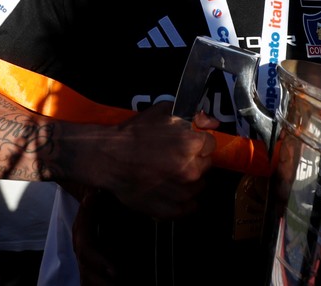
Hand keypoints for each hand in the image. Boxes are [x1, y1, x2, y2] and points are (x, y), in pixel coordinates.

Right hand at [88, 103, 215, 219]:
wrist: (108, 158)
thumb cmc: (133, 134)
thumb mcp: (163, 112)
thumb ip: (193, 115)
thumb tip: (212, 122)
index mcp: (192, 144)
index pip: (211, 145)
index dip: (199, 143)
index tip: (188, 144)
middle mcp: (191, 169)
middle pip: (206, 165)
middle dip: (195, 160)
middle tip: (176, 158)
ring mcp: (182, 192)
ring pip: (199, 186)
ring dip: (189, 181)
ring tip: (170, 174)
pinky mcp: (171, 209)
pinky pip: (189, 208)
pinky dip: (183, 201)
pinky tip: (170, 191)